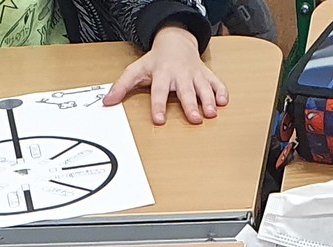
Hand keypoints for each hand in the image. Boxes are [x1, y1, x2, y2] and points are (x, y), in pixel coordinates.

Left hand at [106, 25, 227, 125]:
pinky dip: (222, 91)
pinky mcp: (206, 74)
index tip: (159, 120)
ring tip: (212, 113)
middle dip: (191, 105)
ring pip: (204, 88)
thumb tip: (108, 101)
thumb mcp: (136, 70)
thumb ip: (122, 86)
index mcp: (162, 74)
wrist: (175, 41)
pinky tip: (224, 102)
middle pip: (186, 91)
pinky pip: (216, 82)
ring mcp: (195, 74)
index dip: (159, 105)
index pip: (159, 91)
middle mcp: (180, 74)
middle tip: (195, 119)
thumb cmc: (156, 60)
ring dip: (209, 100)